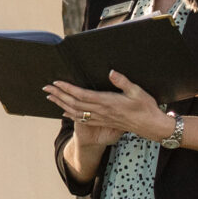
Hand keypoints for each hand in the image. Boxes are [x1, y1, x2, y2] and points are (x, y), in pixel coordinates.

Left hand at [45, 70, 174, 146]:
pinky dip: (71, 115)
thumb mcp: (137, 91)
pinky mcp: (103, 122)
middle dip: (59, 95)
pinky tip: (64, 112)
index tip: (57, 82)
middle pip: (74, 103)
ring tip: (50, 98)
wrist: (151, 126)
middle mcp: (101, 111)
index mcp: (107, 102)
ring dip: (61, 105)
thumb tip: (111, 72)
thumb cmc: (146, 108)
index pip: (82, 95)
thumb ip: (123, 82)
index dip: (68, 89)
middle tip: (46, 88)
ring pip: (76, 112)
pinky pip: (83, 119)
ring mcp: (101, 118)